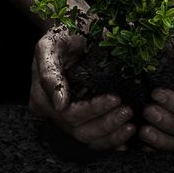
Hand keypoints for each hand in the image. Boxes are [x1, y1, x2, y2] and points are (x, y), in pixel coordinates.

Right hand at [29, 27, 134, 150]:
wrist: (72, 32)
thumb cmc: (61, 36)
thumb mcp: (50, 46)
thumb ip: (50, 73)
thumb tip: (60, 104)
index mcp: (42, 98)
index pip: (69, 114)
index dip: (93, 110)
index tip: (116, 98)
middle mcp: (54, 112)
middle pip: (79, 131)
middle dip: (106, 124)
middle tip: (128, 111)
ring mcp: (67, 118)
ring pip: (89, 138)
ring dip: (111, 135)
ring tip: (131, 125)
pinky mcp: (82, 117)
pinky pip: (95, 137)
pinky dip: (112, 139)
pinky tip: (127, 136)